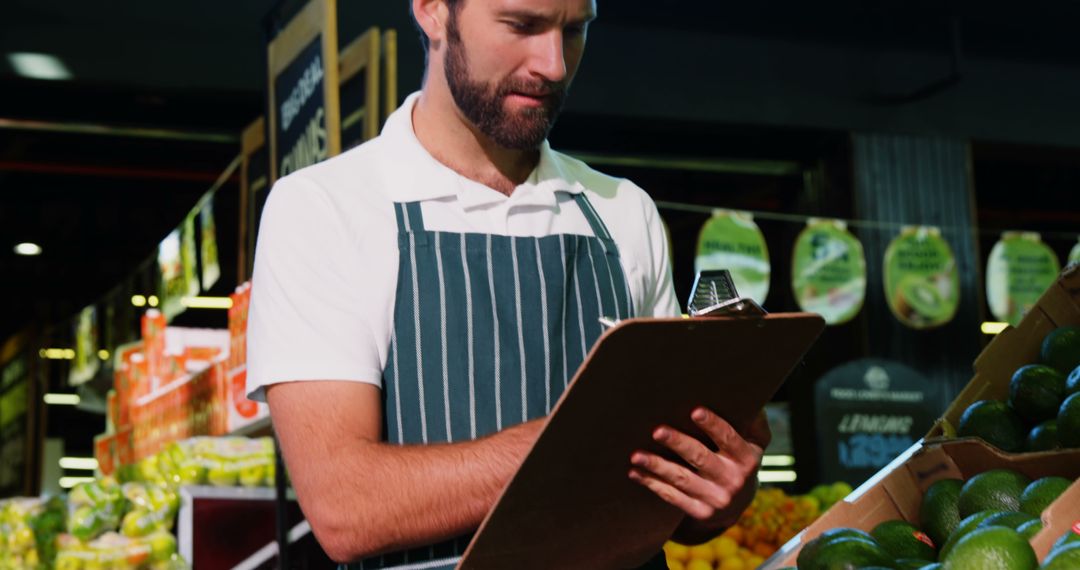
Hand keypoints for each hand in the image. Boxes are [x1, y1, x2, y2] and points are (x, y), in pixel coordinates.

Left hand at [628, 408, 770, 540]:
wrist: (735, 504)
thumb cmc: (738, 459)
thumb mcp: (754, 443)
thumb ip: (753, 421)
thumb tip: (747, 397)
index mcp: (747, 458)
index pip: (728, 438)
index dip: (712, 424)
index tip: (694, 411)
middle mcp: (733, 480)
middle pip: (701, 458)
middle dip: (678, 443)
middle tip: (657, 431)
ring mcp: (716, 498)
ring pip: (682, 479)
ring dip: (657, 466)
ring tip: (636, 455)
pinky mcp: (699, 511)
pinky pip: (672, 497)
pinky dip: (652, 483)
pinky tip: (635, 472)